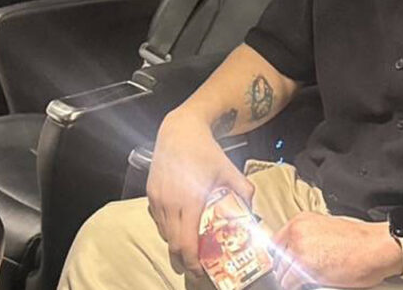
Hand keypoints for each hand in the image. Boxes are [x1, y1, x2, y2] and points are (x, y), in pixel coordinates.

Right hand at [146, 109, 254, 278]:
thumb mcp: (228, 168)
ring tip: (188, 249)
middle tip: (196, 267)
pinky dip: (167, 228)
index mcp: (190, 200)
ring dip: (174, 244)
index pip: (186, 243)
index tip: (200, 271)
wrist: (180, 130)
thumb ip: (242, 189)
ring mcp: (157, 198)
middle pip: (173, 244)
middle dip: (183, 260)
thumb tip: (252, 209)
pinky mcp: (150, 193)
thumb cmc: (205, 150)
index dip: (193, 262)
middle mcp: (170, 202)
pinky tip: (179, 226)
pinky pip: (157, 219)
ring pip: (163, 233)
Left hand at [272, 213, 402, 288]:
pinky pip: (289, 284)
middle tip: (297, 275)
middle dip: (286, 269)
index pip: (276, 242)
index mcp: (301, 220)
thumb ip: (308, 237)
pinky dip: (296, 287)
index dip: (281, 257)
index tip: (284, 265)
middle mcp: (297, 232)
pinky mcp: (304, 268)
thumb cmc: (359, 240)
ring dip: (291, 279)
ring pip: (282, 273)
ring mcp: (299, 249)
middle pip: (277, 259)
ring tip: (305, 280)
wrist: (375, 247)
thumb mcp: (328, 229)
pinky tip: (309, 284)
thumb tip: (297, 250)